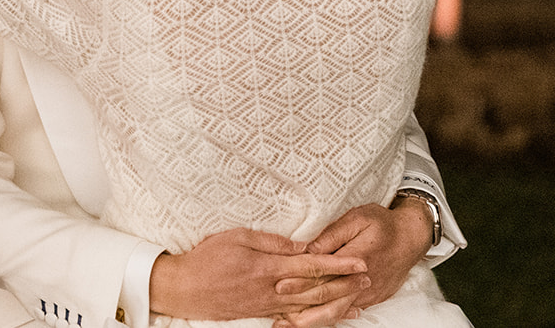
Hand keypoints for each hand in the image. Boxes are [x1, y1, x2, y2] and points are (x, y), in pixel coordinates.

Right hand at [149, 228, 369, 321]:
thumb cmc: (208, 259)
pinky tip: (332, 315)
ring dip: (338, 301)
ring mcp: (270, 306)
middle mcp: (275, 290)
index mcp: (270, 268)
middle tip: (369, 277)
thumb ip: (271, 241)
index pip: (312, 266)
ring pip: (311, 306)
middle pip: (318, 289)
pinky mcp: (264, 313)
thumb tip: (300, 245)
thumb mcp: (238, 238)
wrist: (186, 289)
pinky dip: (319, 316)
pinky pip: (298, 316)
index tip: (360, 261)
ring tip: (359, 297)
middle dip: (346, 283)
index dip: (339, 264)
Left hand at [275, 202, 432, 324]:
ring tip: (290, 325)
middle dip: (301, 307)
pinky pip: (347, 311)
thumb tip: (309, 248)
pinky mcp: (370, 299)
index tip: (280, 285)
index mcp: (356, 259)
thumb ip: (333, 234)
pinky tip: (312, 321)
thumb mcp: (357, 218)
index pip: (324, 273)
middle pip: (328, 299)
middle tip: (277, 314)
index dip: (300, 280)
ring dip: (313, 319)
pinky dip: (329, 318)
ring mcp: (367, 293)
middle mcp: (361, 281)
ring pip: (337, 311)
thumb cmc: (382, 224)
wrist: (412, 238)